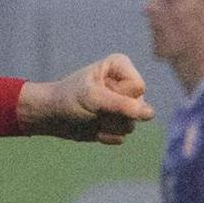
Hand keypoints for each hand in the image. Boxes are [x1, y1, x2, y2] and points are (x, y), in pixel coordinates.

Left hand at [19, 54, 152, 143]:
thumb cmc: (69, 99)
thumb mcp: (93, 99)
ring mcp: (124, 104)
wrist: (52, 116)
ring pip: (132, 124)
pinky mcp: (119, 121)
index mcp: (121, 67)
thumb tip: (151, 114)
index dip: (119, 97)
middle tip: (93, 108)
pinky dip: (106, 135)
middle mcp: (126, 84)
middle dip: (114, 114)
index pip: (138, 88)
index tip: (98, 94)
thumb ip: (123, 105)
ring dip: (109, 126)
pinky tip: (93, 127)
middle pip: (138, 107)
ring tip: (92, 117)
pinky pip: (123, 135)